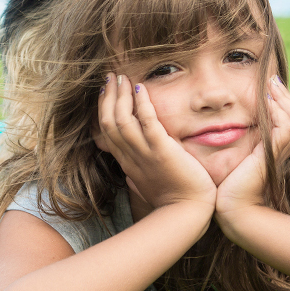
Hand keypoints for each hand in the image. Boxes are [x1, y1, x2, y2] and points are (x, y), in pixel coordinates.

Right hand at [94, 73, 216, 210]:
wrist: (186, 213)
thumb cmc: (172, 201)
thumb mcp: (147, 185)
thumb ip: (136, 175)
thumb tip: (128, 174)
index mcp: (127, 163)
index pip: (106, 132)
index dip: (104, 109)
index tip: (106, 93)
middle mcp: (131, 156)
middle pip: (109, 122)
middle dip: (108, 97)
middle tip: (110, 77)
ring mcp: (145, 154)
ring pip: (122, 120)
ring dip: (121, 95)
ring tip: (122, 77)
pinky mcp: (162, 151)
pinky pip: (147, 122)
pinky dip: (142, 104)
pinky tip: (141, 88)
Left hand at [214, 76, 289, 216]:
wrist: (232, 209)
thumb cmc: (228, 188)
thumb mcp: (235, 159)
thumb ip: (238, 144)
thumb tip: (224, 128)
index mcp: (276, 149)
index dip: (284, 102)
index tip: (269, 86)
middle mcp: (283, 150)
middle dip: (286, 96)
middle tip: (272, 79)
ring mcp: (280, 152)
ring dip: (283, 98)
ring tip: (270, 85)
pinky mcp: (271, 154)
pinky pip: (284, 126)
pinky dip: (278, 111)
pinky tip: (266, 101)